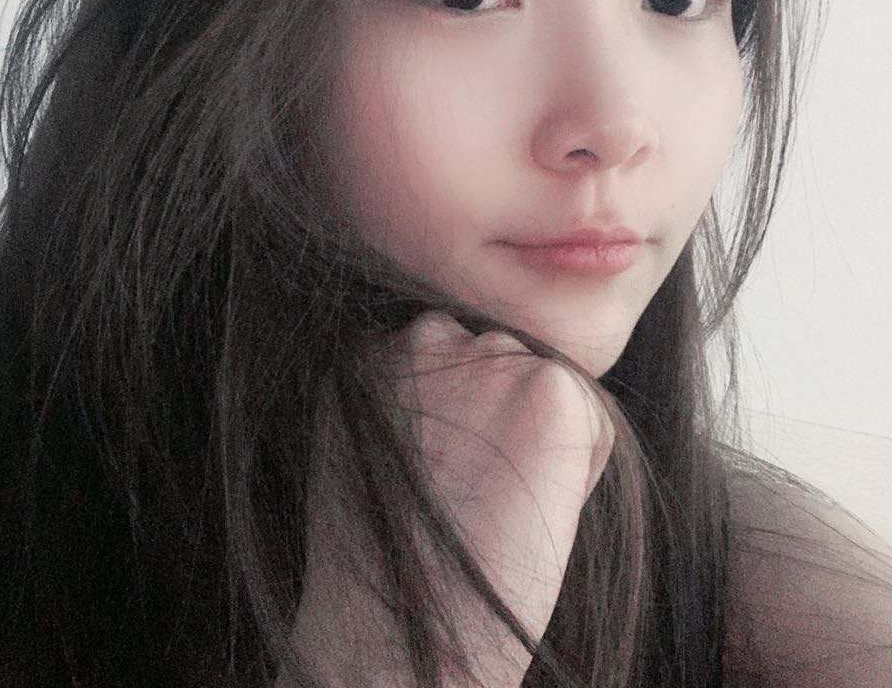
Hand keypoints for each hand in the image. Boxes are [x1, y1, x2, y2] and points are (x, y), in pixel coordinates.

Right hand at [289, 311, 615, 687]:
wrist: (396, 630)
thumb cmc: (382, 559)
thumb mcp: (373, 443)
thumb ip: (409, 390)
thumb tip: (469, 380)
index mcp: (371, 347)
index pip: (447, 357)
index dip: (457, 422)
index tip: (443, 473)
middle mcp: (425, 333)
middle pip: (500, 361)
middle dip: (504, 418)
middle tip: (473, 493)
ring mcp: (489, 352)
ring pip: (547, 387)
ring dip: (541, 440)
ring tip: (494, 504)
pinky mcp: (550, 386)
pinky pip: (591, 421)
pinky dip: (578, 471)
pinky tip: (526, 508)